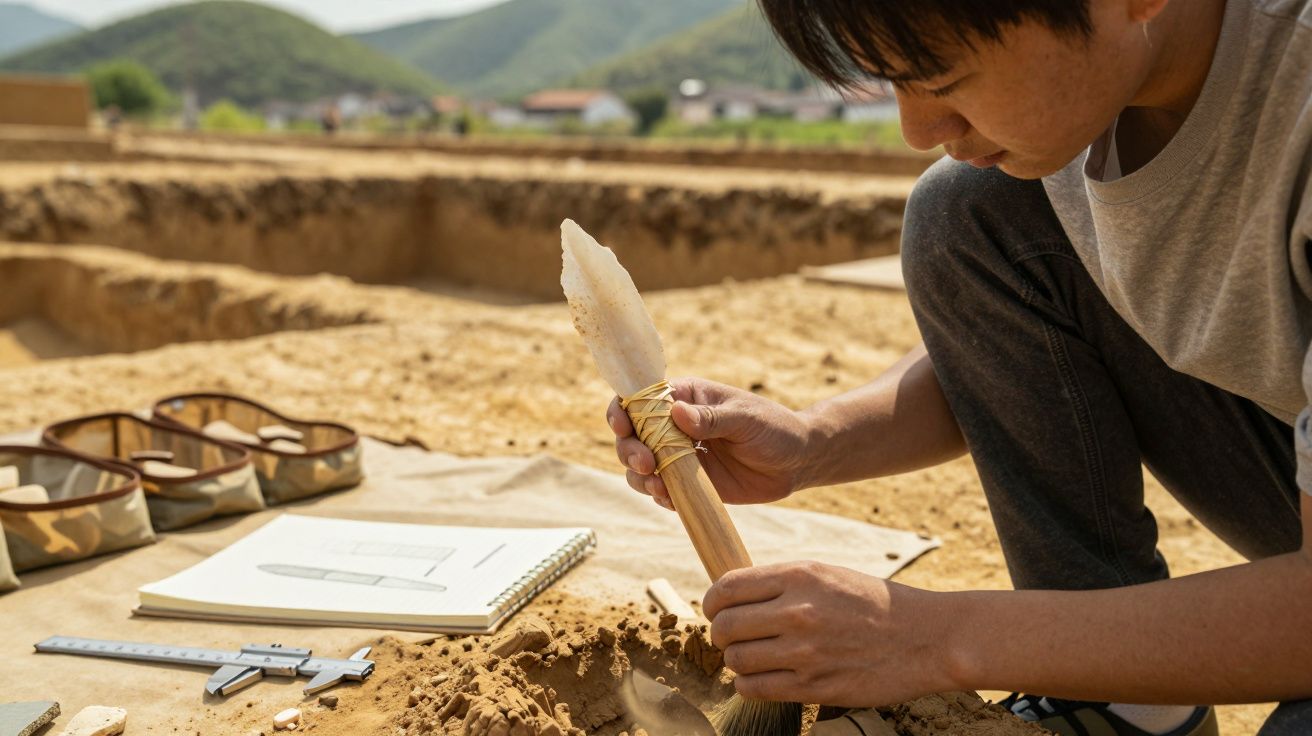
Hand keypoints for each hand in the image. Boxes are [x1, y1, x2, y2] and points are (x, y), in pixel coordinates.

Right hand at [607, 377, 811, 509]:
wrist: (797, 462)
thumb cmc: (774, 428)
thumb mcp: (746, 418)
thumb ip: (712, 417)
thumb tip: (677, 412)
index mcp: (685, 397)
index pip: (640, 399)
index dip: (623, 410)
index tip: (622, 426)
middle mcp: (675, 426)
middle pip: (632, 435)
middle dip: (629, 449)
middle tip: (647, 464)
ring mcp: (679, 456)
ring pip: (640, 466)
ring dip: (639, 477)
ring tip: (658, 485)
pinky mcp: (688, 483)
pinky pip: (662, 491)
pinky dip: (659, 496)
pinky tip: (670, 498)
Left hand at [703, 561, 954, 706]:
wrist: (926, 637)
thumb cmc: (873, 603)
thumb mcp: (827, 574)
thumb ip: (781, 582)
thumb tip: (731, 595)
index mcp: (799, 576)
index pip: (726, 588)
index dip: (713, 602)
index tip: (717, 610)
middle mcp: (797, 612)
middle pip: (724, 626)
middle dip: (721, 634)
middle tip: (732, 637)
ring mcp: (805, 653)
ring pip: (736, 660)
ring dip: (736, 661)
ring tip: (751, 657)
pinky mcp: (814, 687)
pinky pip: (754, 689)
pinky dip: (748, 685)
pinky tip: (761, 678)